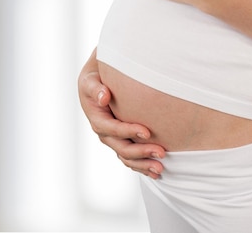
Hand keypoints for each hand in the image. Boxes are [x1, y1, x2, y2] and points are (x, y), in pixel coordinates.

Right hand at [78, 49, 164, 178]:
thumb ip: (95, 88)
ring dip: (144, 164)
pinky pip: (131, 159)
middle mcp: (105, 133)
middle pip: (122, 148)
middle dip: (141, 152)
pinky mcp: (122, 142)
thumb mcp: (90, 81)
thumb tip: (103, 97)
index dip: (129, 132)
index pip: (112, 129)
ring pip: (127, 157)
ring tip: (161, 168)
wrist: (97, 83)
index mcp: (97, 119)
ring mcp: (113, 140)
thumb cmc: (95, 80)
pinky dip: (143, 166)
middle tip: (161, 152)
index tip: (147, 132)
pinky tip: (157, 172)